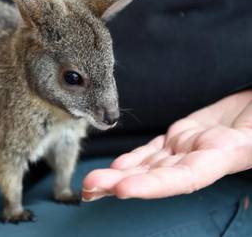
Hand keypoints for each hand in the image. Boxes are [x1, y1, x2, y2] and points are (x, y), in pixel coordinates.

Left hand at [82, 90, 251, 200]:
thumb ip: (247, 139)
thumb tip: (227, 141)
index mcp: (225, 156)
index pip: (184, 178)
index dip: (153, 186)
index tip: (122, 189)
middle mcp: (201, 159)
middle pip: (157, 176)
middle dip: (121, 183)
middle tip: (90, 187)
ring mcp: (189, 148)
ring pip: (149, 164)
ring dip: (118, 174)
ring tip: (91, 182)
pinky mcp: (181, 137)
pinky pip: (154, 150)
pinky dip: (134, 158)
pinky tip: (115, 166)